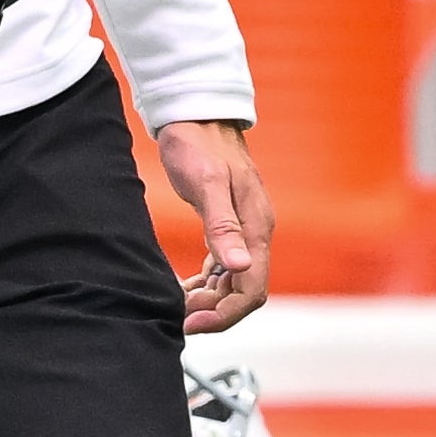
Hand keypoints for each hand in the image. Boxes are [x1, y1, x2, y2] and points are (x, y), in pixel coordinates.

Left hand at [157, 119, 271, 332]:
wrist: (196, 114)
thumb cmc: (198, 144)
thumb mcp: (206, 183)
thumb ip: (222, 226)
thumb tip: (239, 266)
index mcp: (256, 226)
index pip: (252, 290)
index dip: (224, 314)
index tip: (192, 323)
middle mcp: (256, 232)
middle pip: (245, 292)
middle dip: (215, 311)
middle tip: (179, 317)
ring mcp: (244, 228)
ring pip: (234, 282)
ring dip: (210, 300)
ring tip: (179, 305)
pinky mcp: (229, 224)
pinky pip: (224, 268)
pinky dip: (208, 283)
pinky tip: (187, 288)